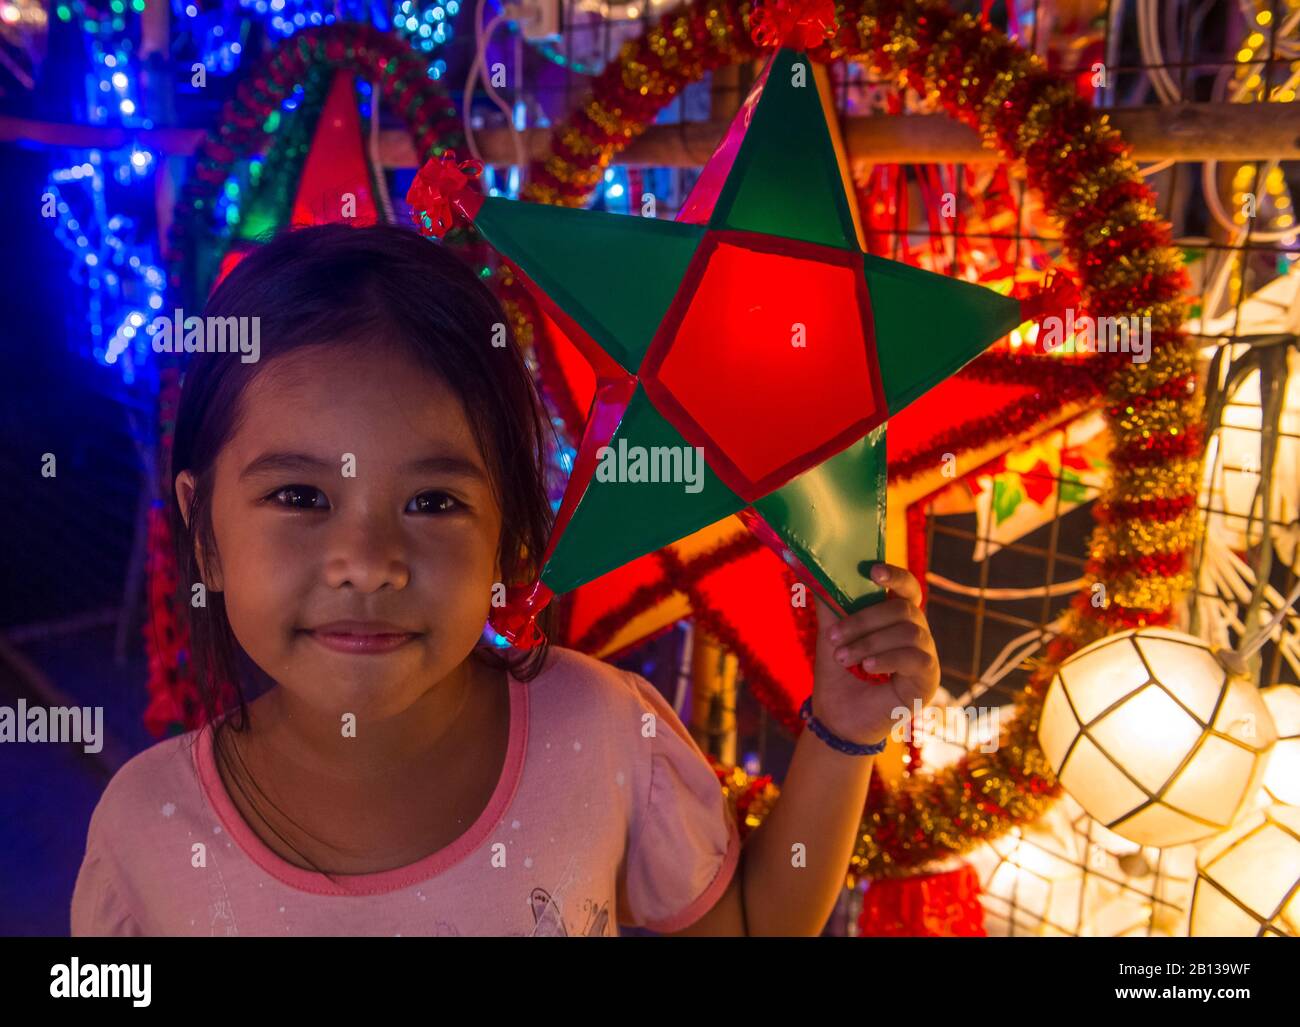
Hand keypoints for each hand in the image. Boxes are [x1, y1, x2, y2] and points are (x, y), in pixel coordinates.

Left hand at [809, 562, 940, 747]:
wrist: (839, 721)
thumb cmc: (839, 677)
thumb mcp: (831, 636)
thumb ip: (829, 607)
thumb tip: (812, 571)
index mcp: (896, 619)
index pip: (908, 588)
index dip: (895, 575)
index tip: (872, 570)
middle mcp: (917, 633)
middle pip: (903, 609)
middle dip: (864, 620)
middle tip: (833, 638)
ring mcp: (926, 655)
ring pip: (908, 632)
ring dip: (869, 643)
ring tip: (843, 658)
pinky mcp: (929, 679)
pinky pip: (915, 657)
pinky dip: (887, 659)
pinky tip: (866, 667)